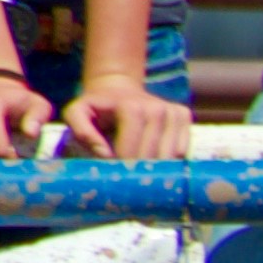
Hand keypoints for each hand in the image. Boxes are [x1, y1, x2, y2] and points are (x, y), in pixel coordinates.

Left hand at [64, 66, 190, 162]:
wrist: (118, 88)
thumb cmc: (96, 107)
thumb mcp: (77, 113)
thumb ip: (80, 130)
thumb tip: (104, 153)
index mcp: (132, 108)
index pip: (132, 152)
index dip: (121, 167)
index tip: (113, 171)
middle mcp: (158, 109)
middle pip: (152, 156)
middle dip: (139, 170)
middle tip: (127, 174)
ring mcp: (174, 112)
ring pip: (171, 156)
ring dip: (156, 167)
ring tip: (141, 167)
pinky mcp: (184, 116)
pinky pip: (183, 150)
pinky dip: (170, 159)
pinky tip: (155, 155)